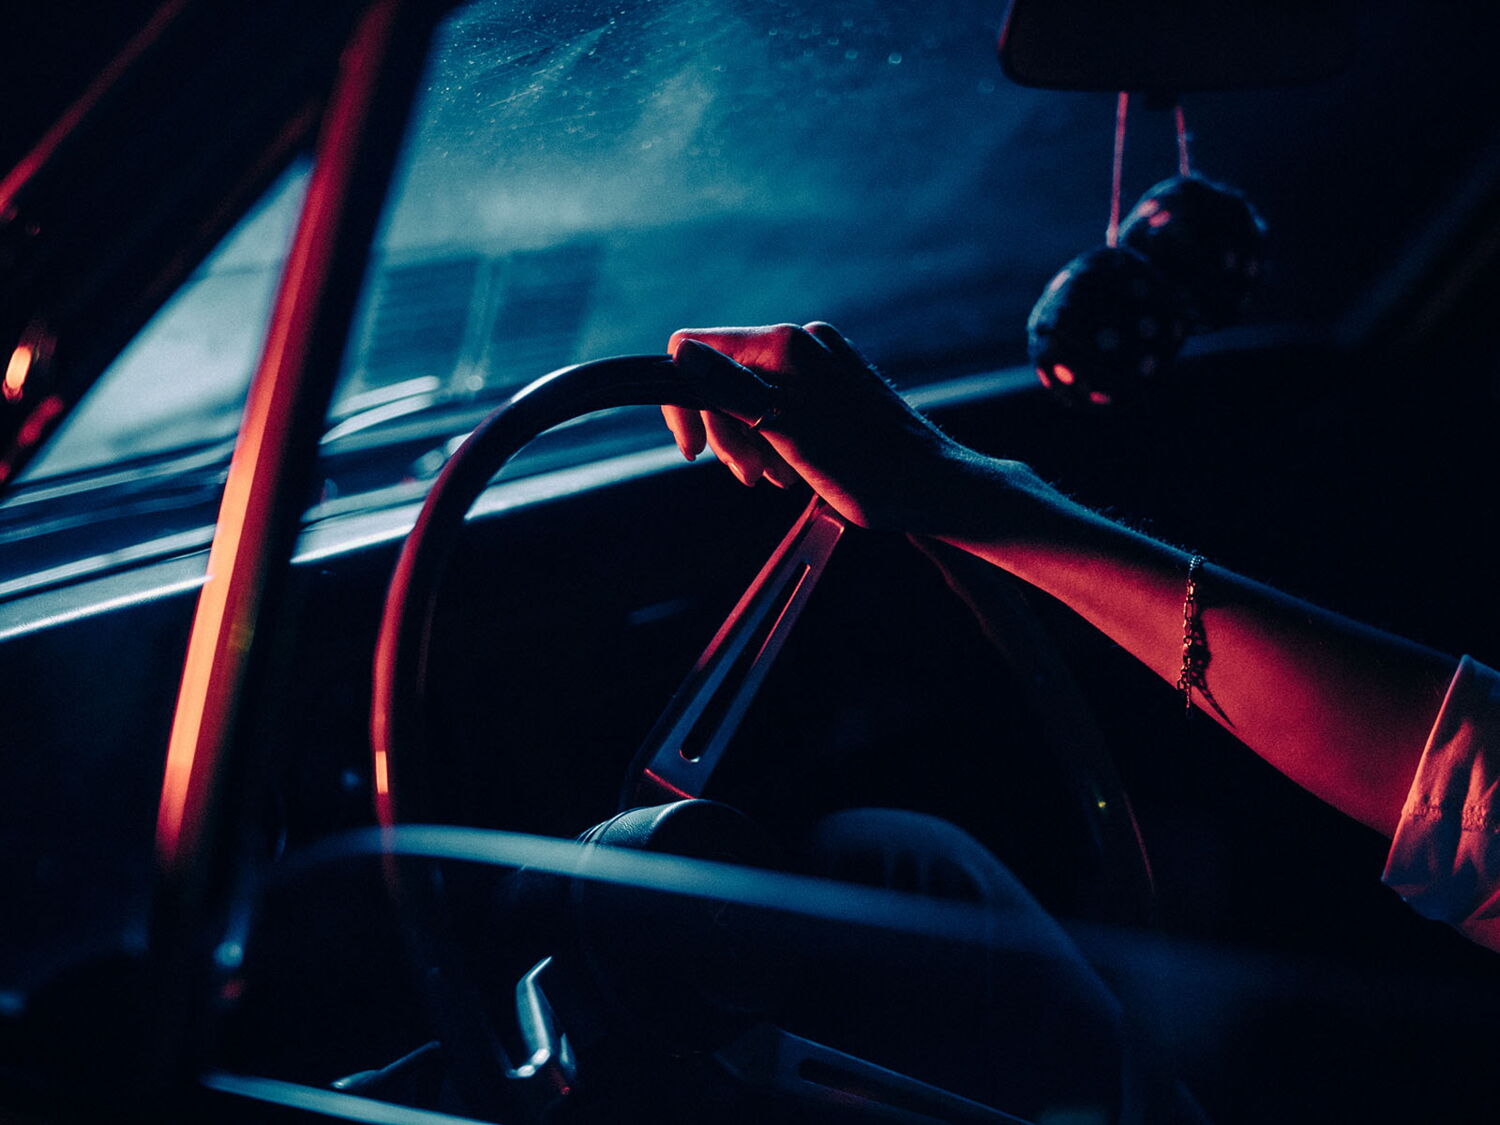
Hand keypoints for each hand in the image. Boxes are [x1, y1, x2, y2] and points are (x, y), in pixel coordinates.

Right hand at [663, 322, 967, 530]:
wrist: (935, 487)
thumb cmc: (869, 470)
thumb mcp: (787, 434)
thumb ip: (730, 390)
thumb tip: (679, 353)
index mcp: (785, 346)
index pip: (697, 351)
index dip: (684, 401)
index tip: (696, 451)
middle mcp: (802, 342)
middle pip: (724, 377)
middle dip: (725, 429)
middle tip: (749, 477)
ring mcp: (822, 361)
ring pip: (751, 395)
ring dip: (751, 442)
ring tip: (775, 479)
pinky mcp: (836, 383)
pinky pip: (782, 404)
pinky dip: (776, 438)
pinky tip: (792, 471)